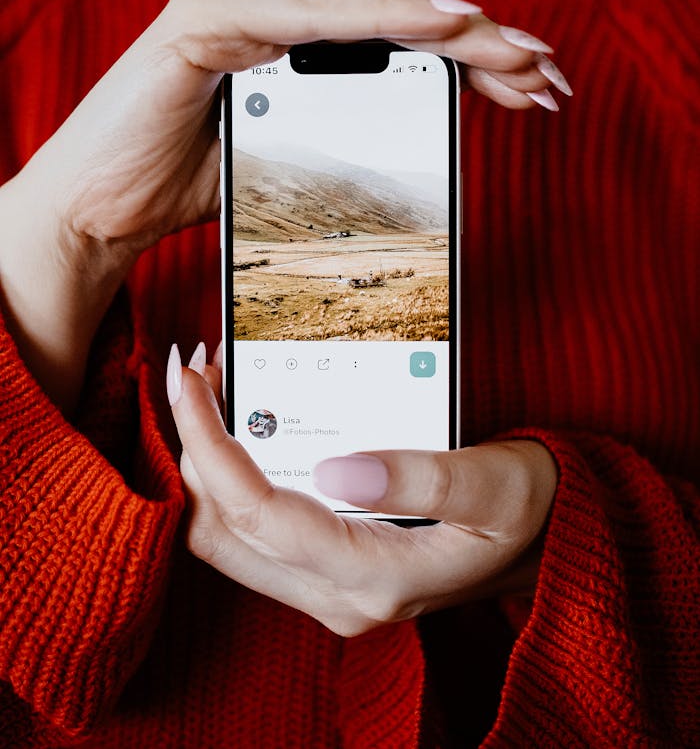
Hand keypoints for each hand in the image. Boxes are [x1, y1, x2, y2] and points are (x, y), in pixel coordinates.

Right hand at [0, 0, 567, 409]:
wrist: (104, 205)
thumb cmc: (190, 174)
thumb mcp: (292, 144)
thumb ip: (345, 116)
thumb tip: (425, 118)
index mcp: (287, 16)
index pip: (398, 21)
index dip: (472, 47)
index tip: (531, 83)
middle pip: (396, 2)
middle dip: (480, 39)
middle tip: (545, 72)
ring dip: (449, 25)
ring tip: (516, 54)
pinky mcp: (203, 17)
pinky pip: (308, 12)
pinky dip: (376, 16)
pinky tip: (439, 23)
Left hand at [170, 343, 557, 636]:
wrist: (546, 543)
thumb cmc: (529, 509)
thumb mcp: (496, 486)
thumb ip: (425, 482)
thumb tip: (337, 467)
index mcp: (377, 578)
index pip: (260, 514)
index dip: (211, 444)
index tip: (191, 378)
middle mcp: (339, 598)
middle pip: (222, 532)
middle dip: (193, 448)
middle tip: (195, 373)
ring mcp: (328, 592)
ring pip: (226, 539)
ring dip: (205, 465)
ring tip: (211, 391)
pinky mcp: (327, 575)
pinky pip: (250, 535)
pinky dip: (230, 479)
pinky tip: (241, 426)